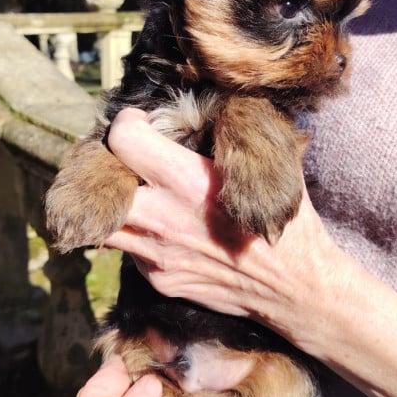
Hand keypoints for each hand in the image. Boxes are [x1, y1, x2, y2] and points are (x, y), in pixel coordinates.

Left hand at [103, 108, 396, 396]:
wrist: (296, 289)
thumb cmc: (289, 223)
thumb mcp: (270, 165)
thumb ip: (234, 135)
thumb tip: (212, 107)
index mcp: (188, 182)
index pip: (124, 140)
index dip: (126, 124)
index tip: (140, 124)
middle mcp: (163, 219)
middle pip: (100, 184)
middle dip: (108, 166)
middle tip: (128, 161)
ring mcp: (156, 255)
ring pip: (105, 223)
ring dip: (116, 204)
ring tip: (138, 194)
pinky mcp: (159, 281)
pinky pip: (130, 251)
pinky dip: (138, 235)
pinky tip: (164, 229)